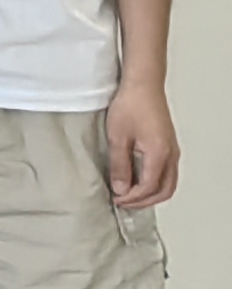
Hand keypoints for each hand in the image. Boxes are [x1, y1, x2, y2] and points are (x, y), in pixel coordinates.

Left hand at [108, 79, 182, 211]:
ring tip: (130, 195)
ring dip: (151, 193)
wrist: (143, 85)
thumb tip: (121, 188)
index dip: (133, 198)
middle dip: (144, 201)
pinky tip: (139, 180)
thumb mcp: (118, 137)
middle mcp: (171, 155)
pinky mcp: (169, 145)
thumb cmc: (130, 106)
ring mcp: (172, 150)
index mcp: (159, 154)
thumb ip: (119, 165)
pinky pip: (167, 173)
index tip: (116, 199)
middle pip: (164, 190)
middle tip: (124, 203)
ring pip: (169, 183)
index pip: (149, 187)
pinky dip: (155, 183)